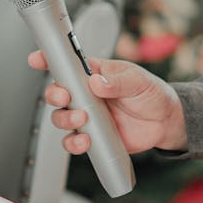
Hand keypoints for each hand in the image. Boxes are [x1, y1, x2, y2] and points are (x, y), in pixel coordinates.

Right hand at [28, 51, 188, 152]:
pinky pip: (73, 140)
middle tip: (66, 97)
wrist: (165, 122)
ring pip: (61, 118)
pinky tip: (85, 140)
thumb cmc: (151, 94)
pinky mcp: (92, 135)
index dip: (49, 60)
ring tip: (82, 120)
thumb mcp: (138, 80)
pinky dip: (74, 142)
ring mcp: (88, 115)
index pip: (67, 64)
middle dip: (55, 94)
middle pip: (57, 92)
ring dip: (65, 119)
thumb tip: (97, 82)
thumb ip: (117, 80)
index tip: (36, 59)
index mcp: (94, 73)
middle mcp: (86, 94)